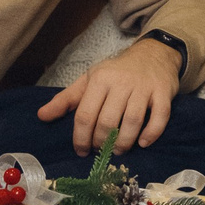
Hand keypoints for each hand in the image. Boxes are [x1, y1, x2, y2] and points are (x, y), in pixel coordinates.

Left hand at [38, 35, 181, 152]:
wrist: (153, 54)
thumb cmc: (117, 72)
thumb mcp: (89, 80)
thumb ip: (66, 99)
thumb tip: (41, 116)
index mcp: (100, 79)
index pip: (86, 115)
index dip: (81, 138)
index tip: (81, 151)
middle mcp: (121, 82)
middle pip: (108, 122)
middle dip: (101, 143)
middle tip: (100, 150)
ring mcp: (144, 88)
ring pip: (132, 122)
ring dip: (123, 143)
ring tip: (118, 151)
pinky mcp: (163, 93)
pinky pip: (159, 118)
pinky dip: (151, 134)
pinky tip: (143, 143)